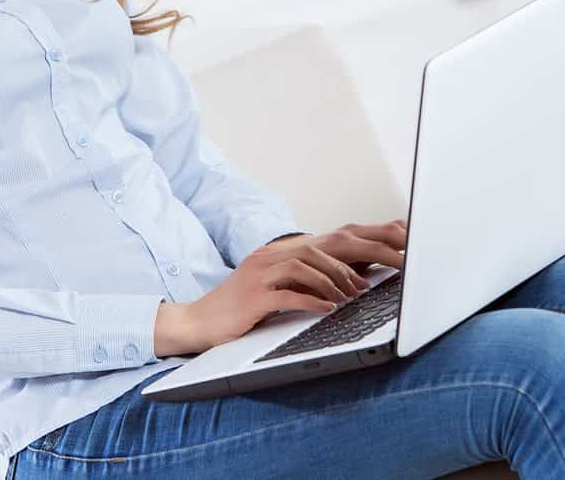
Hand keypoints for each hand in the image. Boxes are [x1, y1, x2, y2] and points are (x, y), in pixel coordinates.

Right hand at [157, 219, 406, 355]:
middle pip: (314, 251)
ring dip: (330, 282)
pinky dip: (312, 301)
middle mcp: (266, 258)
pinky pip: (287, 294)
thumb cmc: (238, 309)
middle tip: (365, 285)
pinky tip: (327, 309)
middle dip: (345, 266)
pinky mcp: (253, 297)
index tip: (366, 268)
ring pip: (303, 267)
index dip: (345, 253)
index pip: (317, 245)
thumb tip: (336, 285)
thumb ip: (297, 282)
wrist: (198, 321)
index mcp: (273, 254)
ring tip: (349, 298)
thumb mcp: (270, 289)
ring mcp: (258, 276)